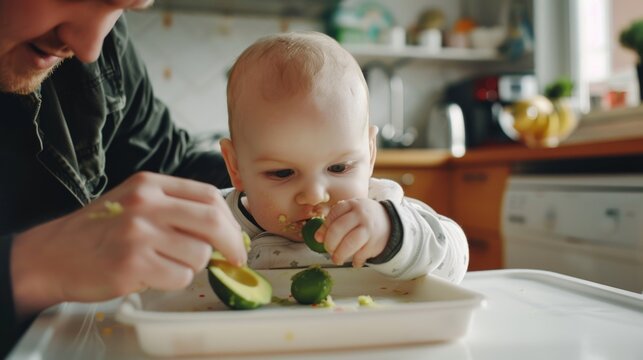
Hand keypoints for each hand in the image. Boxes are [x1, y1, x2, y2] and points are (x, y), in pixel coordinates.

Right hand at [10, 172, 245, 318]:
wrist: (52, 255)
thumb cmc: (98, 231)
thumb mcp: (134, 203)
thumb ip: (175, 208)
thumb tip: (223, 229)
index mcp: (150, 184)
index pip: (208, 195)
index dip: (229, 219)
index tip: (235, 236)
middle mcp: (145, 203)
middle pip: (212, 222)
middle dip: (231, 244)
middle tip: (234, 258)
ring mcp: (138, 232)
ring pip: (199, 254)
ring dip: (193, 266)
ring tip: (166, 264)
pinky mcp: (132, 263)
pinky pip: (179, 277)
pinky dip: (174, 281)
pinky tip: (151, 275)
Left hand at [315, 199, 390, 267]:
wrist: (389, 222)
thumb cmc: (362, 219)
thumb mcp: (350, 214)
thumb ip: (334, 222)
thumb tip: (318, 237)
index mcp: (351, 205)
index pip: (333, 215)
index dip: (324, 228)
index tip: (321, 238)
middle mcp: (360, 214)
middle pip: (338, 229)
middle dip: (330, 243)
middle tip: (328, 250)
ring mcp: (369, 228)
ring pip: (349, 243)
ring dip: (340, 254)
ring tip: (337, 259)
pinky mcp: (375, 242)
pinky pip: (361, 254)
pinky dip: (355, 260)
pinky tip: (354, 261)